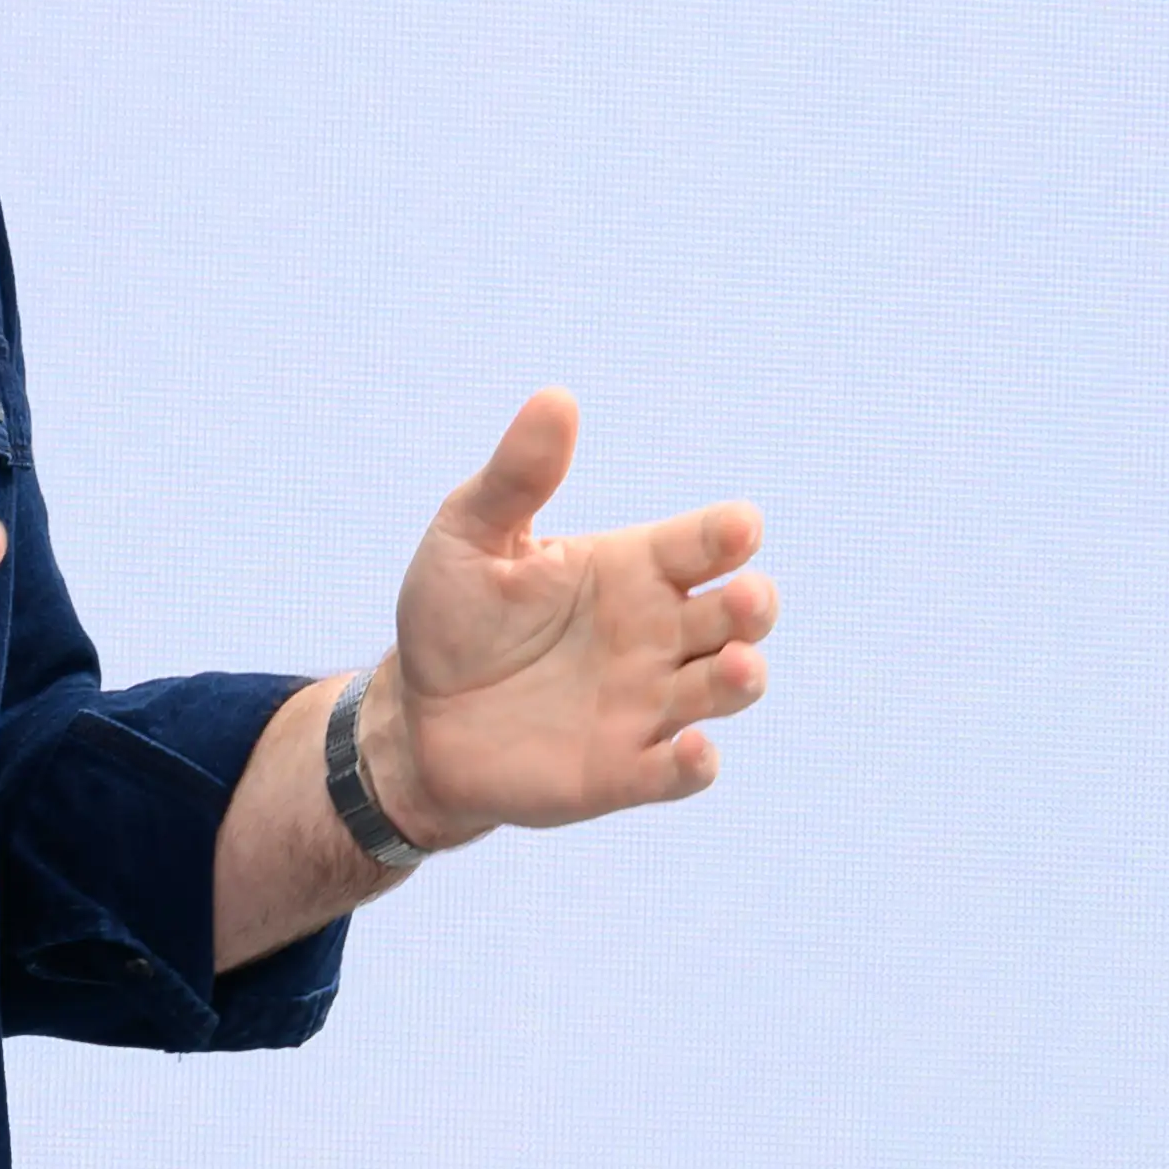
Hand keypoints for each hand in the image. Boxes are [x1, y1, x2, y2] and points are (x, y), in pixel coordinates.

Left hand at [366, 390, 774, 848]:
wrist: (415, 717)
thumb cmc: (452, 615)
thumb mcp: (470, 535)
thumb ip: (517, 477)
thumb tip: (556, 397)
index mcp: (632, 569)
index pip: (703, 544)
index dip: (728, 534)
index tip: (739, 527)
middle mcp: (655, 634)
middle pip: (736, 616)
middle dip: (753, 606)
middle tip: (746, 599)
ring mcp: (646, 705)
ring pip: (724, 689)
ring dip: (741, 678)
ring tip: (737, 666)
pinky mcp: (624, 770)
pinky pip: (678, 771)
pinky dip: (695, 764)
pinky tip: (692, 749)